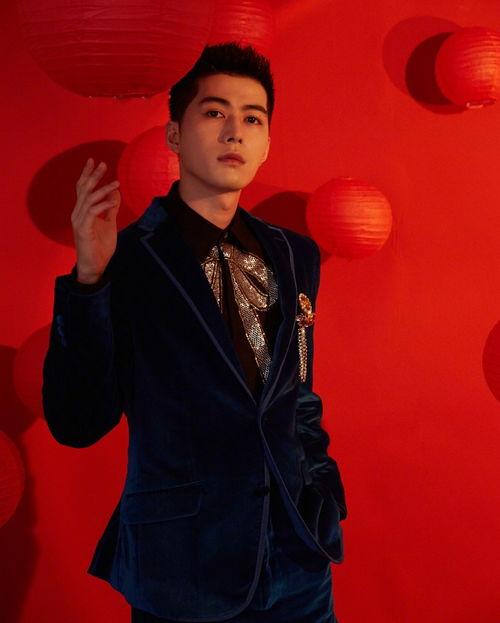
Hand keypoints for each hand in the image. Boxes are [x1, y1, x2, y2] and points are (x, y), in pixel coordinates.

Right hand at [71, 158, 120, 283]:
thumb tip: (115, 193)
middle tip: (102, 164)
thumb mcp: (109, 223)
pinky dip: (102, 205)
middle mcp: (78, 213)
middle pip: (84, 189)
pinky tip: (112, 201)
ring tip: (116, 183)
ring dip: (103, 190)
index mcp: (82, 211)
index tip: (94, 161)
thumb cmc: (100, 246)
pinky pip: (91, 212)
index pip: (83, 188)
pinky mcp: (83, 230)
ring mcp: (79, 221)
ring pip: (89, 199)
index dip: (88, 174)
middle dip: (93, 175)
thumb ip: (110, 208)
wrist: (95, 266)